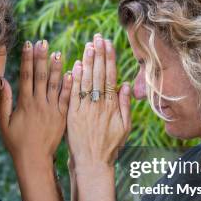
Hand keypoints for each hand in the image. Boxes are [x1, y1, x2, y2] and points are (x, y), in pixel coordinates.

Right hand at [0, 40, 71, 164]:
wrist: (34, 160)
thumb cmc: (16, 143)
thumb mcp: (4, 123)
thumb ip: (4, 101)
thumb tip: (2, 81)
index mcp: (25, 103)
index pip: (26, 75)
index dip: (27, 59)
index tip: (28, 44)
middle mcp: (39, 104)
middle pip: (41, 76)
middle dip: (41, 57)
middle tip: (43, 42)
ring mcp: (52, 110)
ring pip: (56, 84)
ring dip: (57, 67)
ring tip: (58, 52)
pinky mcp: (63, 117)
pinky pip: (67, 98)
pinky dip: (69, 85)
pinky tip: (72, 72)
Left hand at [66, 34, 131, 170]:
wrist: (92, 163)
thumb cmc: (109, 146)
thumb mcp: (124, 127)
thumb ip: (125, 106)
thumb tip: (127, 85)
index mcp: (112, 106)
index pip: (110, 76)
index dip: (109, 59)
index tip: (108, 44)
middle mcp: (99, 105)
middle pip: (99, 75)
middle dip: (98, 54)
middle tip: (97, 37)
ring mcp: (85, 109)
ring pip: (87, 82)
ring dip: (87, 62)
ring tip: (88, 46)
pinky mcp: (73, 115)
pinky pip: (74, 94)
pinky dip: (75, 80)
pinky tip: (76, 66)